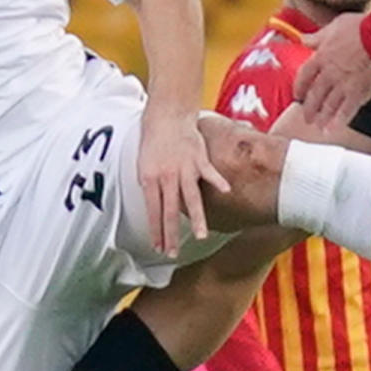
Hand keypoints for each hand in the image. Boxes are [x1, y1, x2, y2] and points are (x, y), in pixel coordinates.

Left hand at [137, 106, 227, 254]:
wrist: (166, 116)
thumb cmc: (154, 142)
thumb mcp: (143, 166)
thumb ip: (151, 187)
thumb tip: (156, 209)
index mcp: (150, 179)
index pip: (152, 212)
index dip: (155, 231)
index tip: (158, 248)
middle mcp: (166, 177)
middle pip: (169, 211)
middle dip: (171, 235)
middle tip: (173, 253)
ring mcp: (184, 169)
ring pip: (191, 198)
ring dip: (196, 219)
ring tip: (200, 237)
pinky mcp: (199, 159)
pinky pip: (210, 173)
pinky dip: (218, 182)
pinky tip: (227, 193)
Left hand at [288, 12, 370, 131]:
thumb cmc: (360, 27)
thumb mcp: (334, 26)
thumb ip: (317, 36)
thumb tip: (303, 39)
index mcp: (321, 56)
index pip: (304, 75)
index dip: (300, 86)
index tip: (298, 94)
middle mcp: (328, 73)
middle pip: (314, 94)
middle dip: (309, 107)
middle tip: (306, 116)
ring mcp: (342, 85)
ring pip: (328, 105)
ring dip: (321, 117)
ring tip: (317, 125)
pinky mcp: (358, 93)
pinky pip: (345, 111)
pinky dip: (337, 122)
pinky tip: (332, 129)